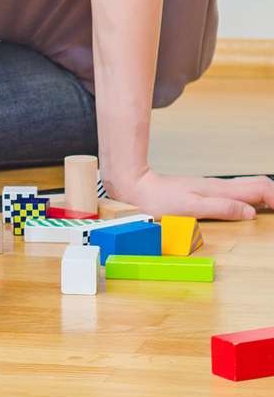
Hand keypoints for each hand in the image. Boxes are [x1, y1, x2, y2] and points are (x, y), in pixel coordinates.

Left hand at [108, 169, 273, 220]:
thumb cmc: (159, 201)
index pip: (259, 188)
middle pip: (257, 185)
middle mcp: (219, 187)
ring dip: (266, 195)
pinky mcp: (206, 192)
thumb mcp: (191, 208)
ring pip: (248, 187)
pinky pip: (237, 192)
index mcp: (219, 190)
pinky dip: (253, 197)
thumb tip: (251, 212)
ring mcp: (213, 188)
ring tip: (273, 206)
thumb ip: (221, 208)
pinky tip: (253, 206)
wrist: (136, 188)